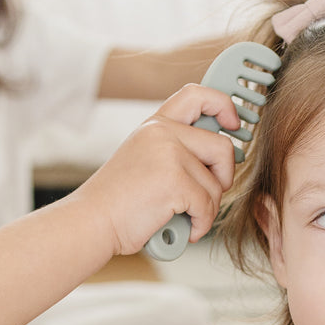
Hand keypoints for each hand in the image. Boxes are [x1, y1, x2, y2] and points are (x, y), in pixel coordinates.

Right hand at [81, 85, 239, 256]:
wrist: (91, 222)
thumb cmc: (117, 201)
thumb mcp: (144, 159)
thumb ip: (174, 150)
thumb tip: (220, 156)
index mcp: (155, 125)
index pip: (197, 95)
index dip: (223, 105)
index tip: (234, 124)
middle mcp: (162, 133)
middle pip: (222, 146)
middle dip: (224, 176)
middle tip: (209, 194)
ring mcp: (169, 154)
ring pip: (217, 183)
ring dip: (207, 209)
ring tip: (184, 218)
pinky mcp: (174, 181)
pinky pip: (208, 206)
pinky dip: (200, 225)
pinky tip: (184, 230)